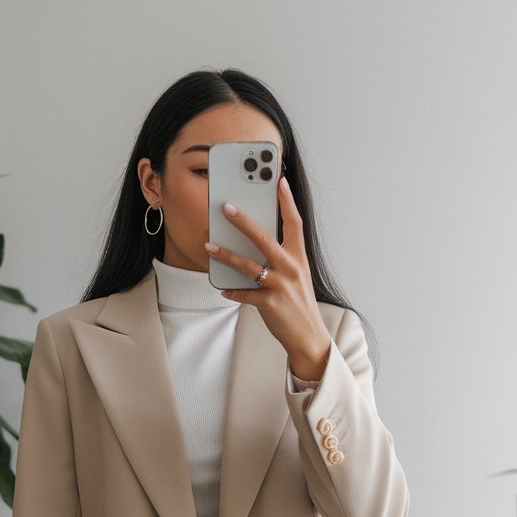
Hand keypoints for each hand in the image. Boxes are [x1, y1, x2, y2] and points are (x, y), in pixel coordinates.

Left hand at [204, 176, 332, 379]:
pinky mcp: (270, 303)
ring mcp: (281, 286)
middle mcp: (291, 268)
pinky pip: (244, 294)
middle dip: (244, 221)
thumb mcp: (296, 276)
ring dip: (226, 255)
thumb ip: (279, 258)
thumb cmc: (298, 303)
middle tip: (226, 207)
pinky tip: (221, 288)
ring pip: (248, 265)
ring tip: (208, 247)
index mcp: (299, 257)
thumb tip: (252, 243)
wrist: (308, 336)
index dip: (287, 201)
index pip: (295, 223)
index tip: (278, 180)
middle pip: (265, 238)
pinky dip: (232, 291)